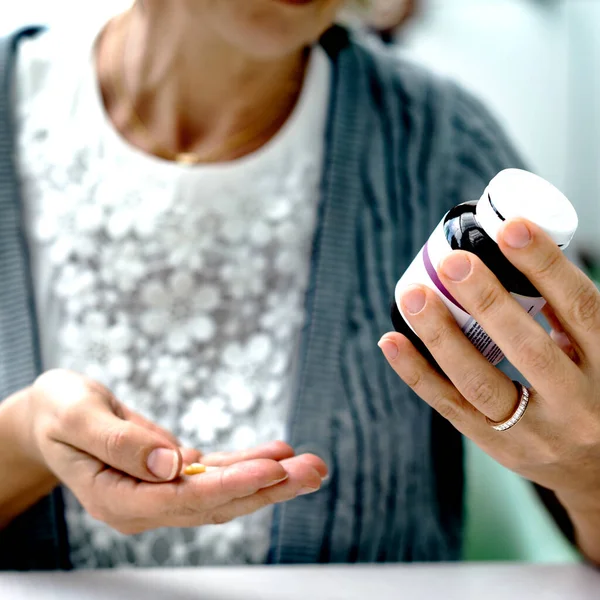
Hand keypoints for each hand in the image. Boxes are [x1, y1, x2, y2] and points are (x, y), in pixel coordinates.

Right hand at [23, 370, 326, 533]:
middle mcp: (146, 504)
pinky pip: (217, 471)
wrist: (53, 416)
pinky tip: (278, 451)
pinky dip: (248, 461)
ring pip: (225, 490)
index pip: (186, 500)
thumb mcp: (77, 417)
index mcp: (118, 498)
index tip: (274, 468)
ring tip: (312, 464)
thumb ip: (119, 442)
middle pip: (217, 502)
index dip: (233, 484)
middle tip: (314, 469)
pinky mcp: (173, 473)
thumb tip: (171, 462)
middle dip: (269, 486)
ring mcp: (162, 491)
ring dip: (271, 478)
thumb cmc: (59, 412)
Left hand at [379, 220, 599, 545]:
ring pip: (480, 383)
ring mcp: (532, 432)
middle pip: (528, 350)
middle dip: (487, 301)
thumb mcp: (597, 352)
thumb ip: (566, 314)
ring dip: (441, 336)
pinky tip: (392, 341)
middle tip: (452, 262)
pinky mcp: (496, 446)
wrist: (598, 470)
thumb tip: (517, 257)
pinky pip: (450, 407)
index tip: (511, 227)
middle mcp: (577, 405)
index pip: (581, 310)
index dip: (546, 267)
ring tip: (412, 296)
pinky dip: (417, 372)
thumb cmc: (594, 392)